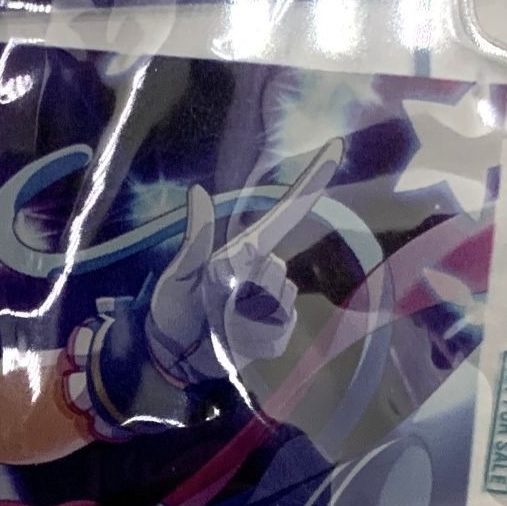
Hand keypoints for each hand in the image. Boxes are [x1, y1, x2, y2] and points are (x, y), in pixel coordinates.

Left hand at [148, 185, 299, 386]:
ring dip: (247, 315)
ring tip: (221, 321)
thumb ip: (196, 242)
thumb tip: (197, 194)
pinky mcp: (276, 331)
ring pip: (280, 301)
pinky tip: (235, 338)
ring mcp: (273, 302)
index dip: (309, 184)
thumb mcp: (178, 276)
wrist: (173, 357)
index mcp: (242, 252)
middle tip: (213, 301)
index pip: (282, 217)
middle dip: (245, 288)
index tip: (334, 148)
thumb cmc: (172, 310)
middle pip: (277, 270)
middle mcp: (263, 272)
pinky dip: (255, 337)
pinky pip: (280, 329)